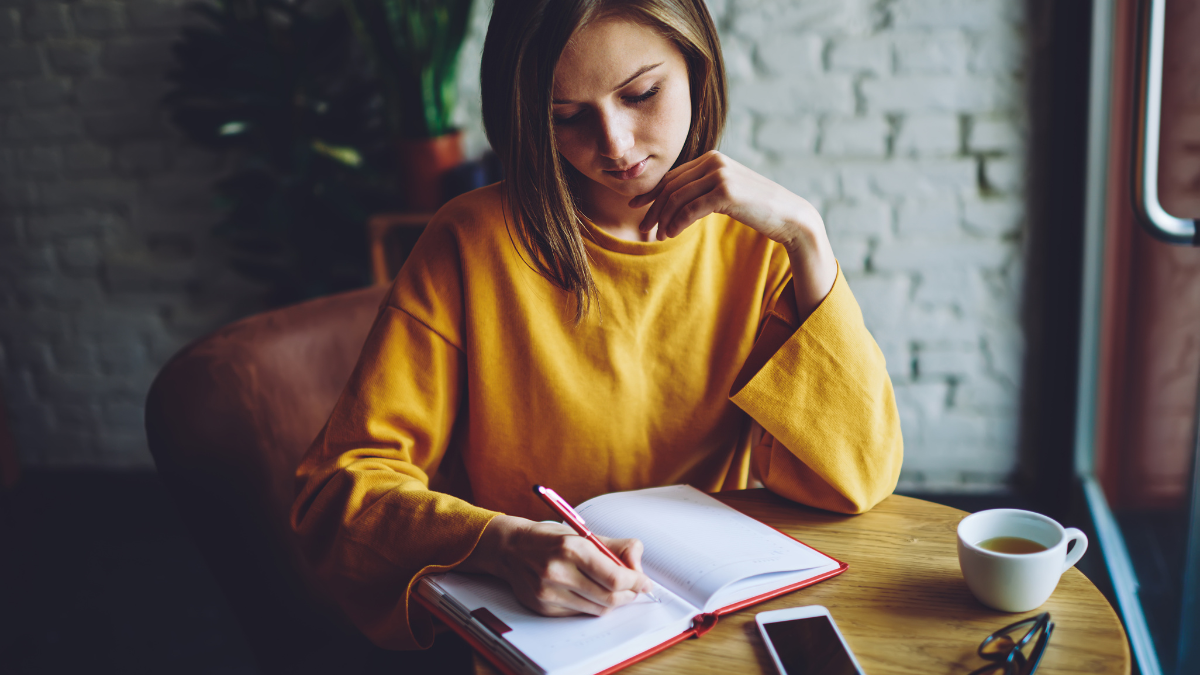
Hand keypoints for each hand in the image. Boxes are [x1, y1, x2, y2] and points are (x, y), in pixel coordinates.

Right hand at [458, 515, 653, 616]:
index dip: (636, 582)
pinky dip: (591, 605)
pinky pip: (579, 613)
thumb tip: (638, 565)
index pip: (615, 577)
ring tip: (614, 590)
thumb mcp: (583, 533)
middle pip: (609, 597)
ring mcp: (548, 592)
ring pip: (596, 609)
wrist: (510, 548)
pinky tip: (589, 592)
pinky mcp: (543, 607)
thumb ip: (616, 547)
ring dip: (612, 602)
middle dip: (628, 595)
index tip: (643, 581)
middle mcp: (557, 571)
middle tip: (634, 588)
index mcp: (571, 548)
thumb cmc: (550, 539)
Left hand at [630, 150, 837, 317]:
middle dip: (653, 209)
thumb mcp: (725, 192)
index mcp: (711, 158)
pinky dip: (676, 224)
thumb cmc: (755, 207)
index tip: (637, 208)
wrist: (788, 215)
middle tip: (643, 229)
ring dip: (663, 220)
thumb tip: (673, 202)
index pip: (672, 176)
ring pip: (676, 198)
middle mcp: (714, 161)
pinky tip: (672, 234)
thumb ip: (702, 190)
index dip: (651, 193)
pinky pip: (689, 209)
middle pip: (670, 186)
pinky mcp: (726, 192)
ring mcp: (720, 175)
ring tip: (659, 237)